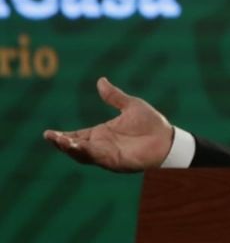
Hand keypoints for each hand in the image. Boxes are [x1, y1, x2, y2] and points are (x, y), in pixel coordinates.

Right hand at [43, 77, 173, 171]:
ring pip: (83, 155)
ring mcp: (108, 155)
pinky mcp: (116, 161)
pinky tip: (78, 146)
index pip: (77, 136)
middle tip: (49, 137)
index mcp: (102, 133)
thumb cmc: (152, 124)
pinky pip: (98, 158)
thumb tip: (101, 80)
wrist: (168, 138)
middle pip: (75, 147)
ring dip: (71, 149)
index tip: (48, 133)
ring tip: (59, 141)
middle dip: (61, 143)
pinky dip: (87, 153)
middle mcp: (102, 146)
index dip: (62, 136)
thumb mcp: (131, 106)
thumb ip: (114, 96)